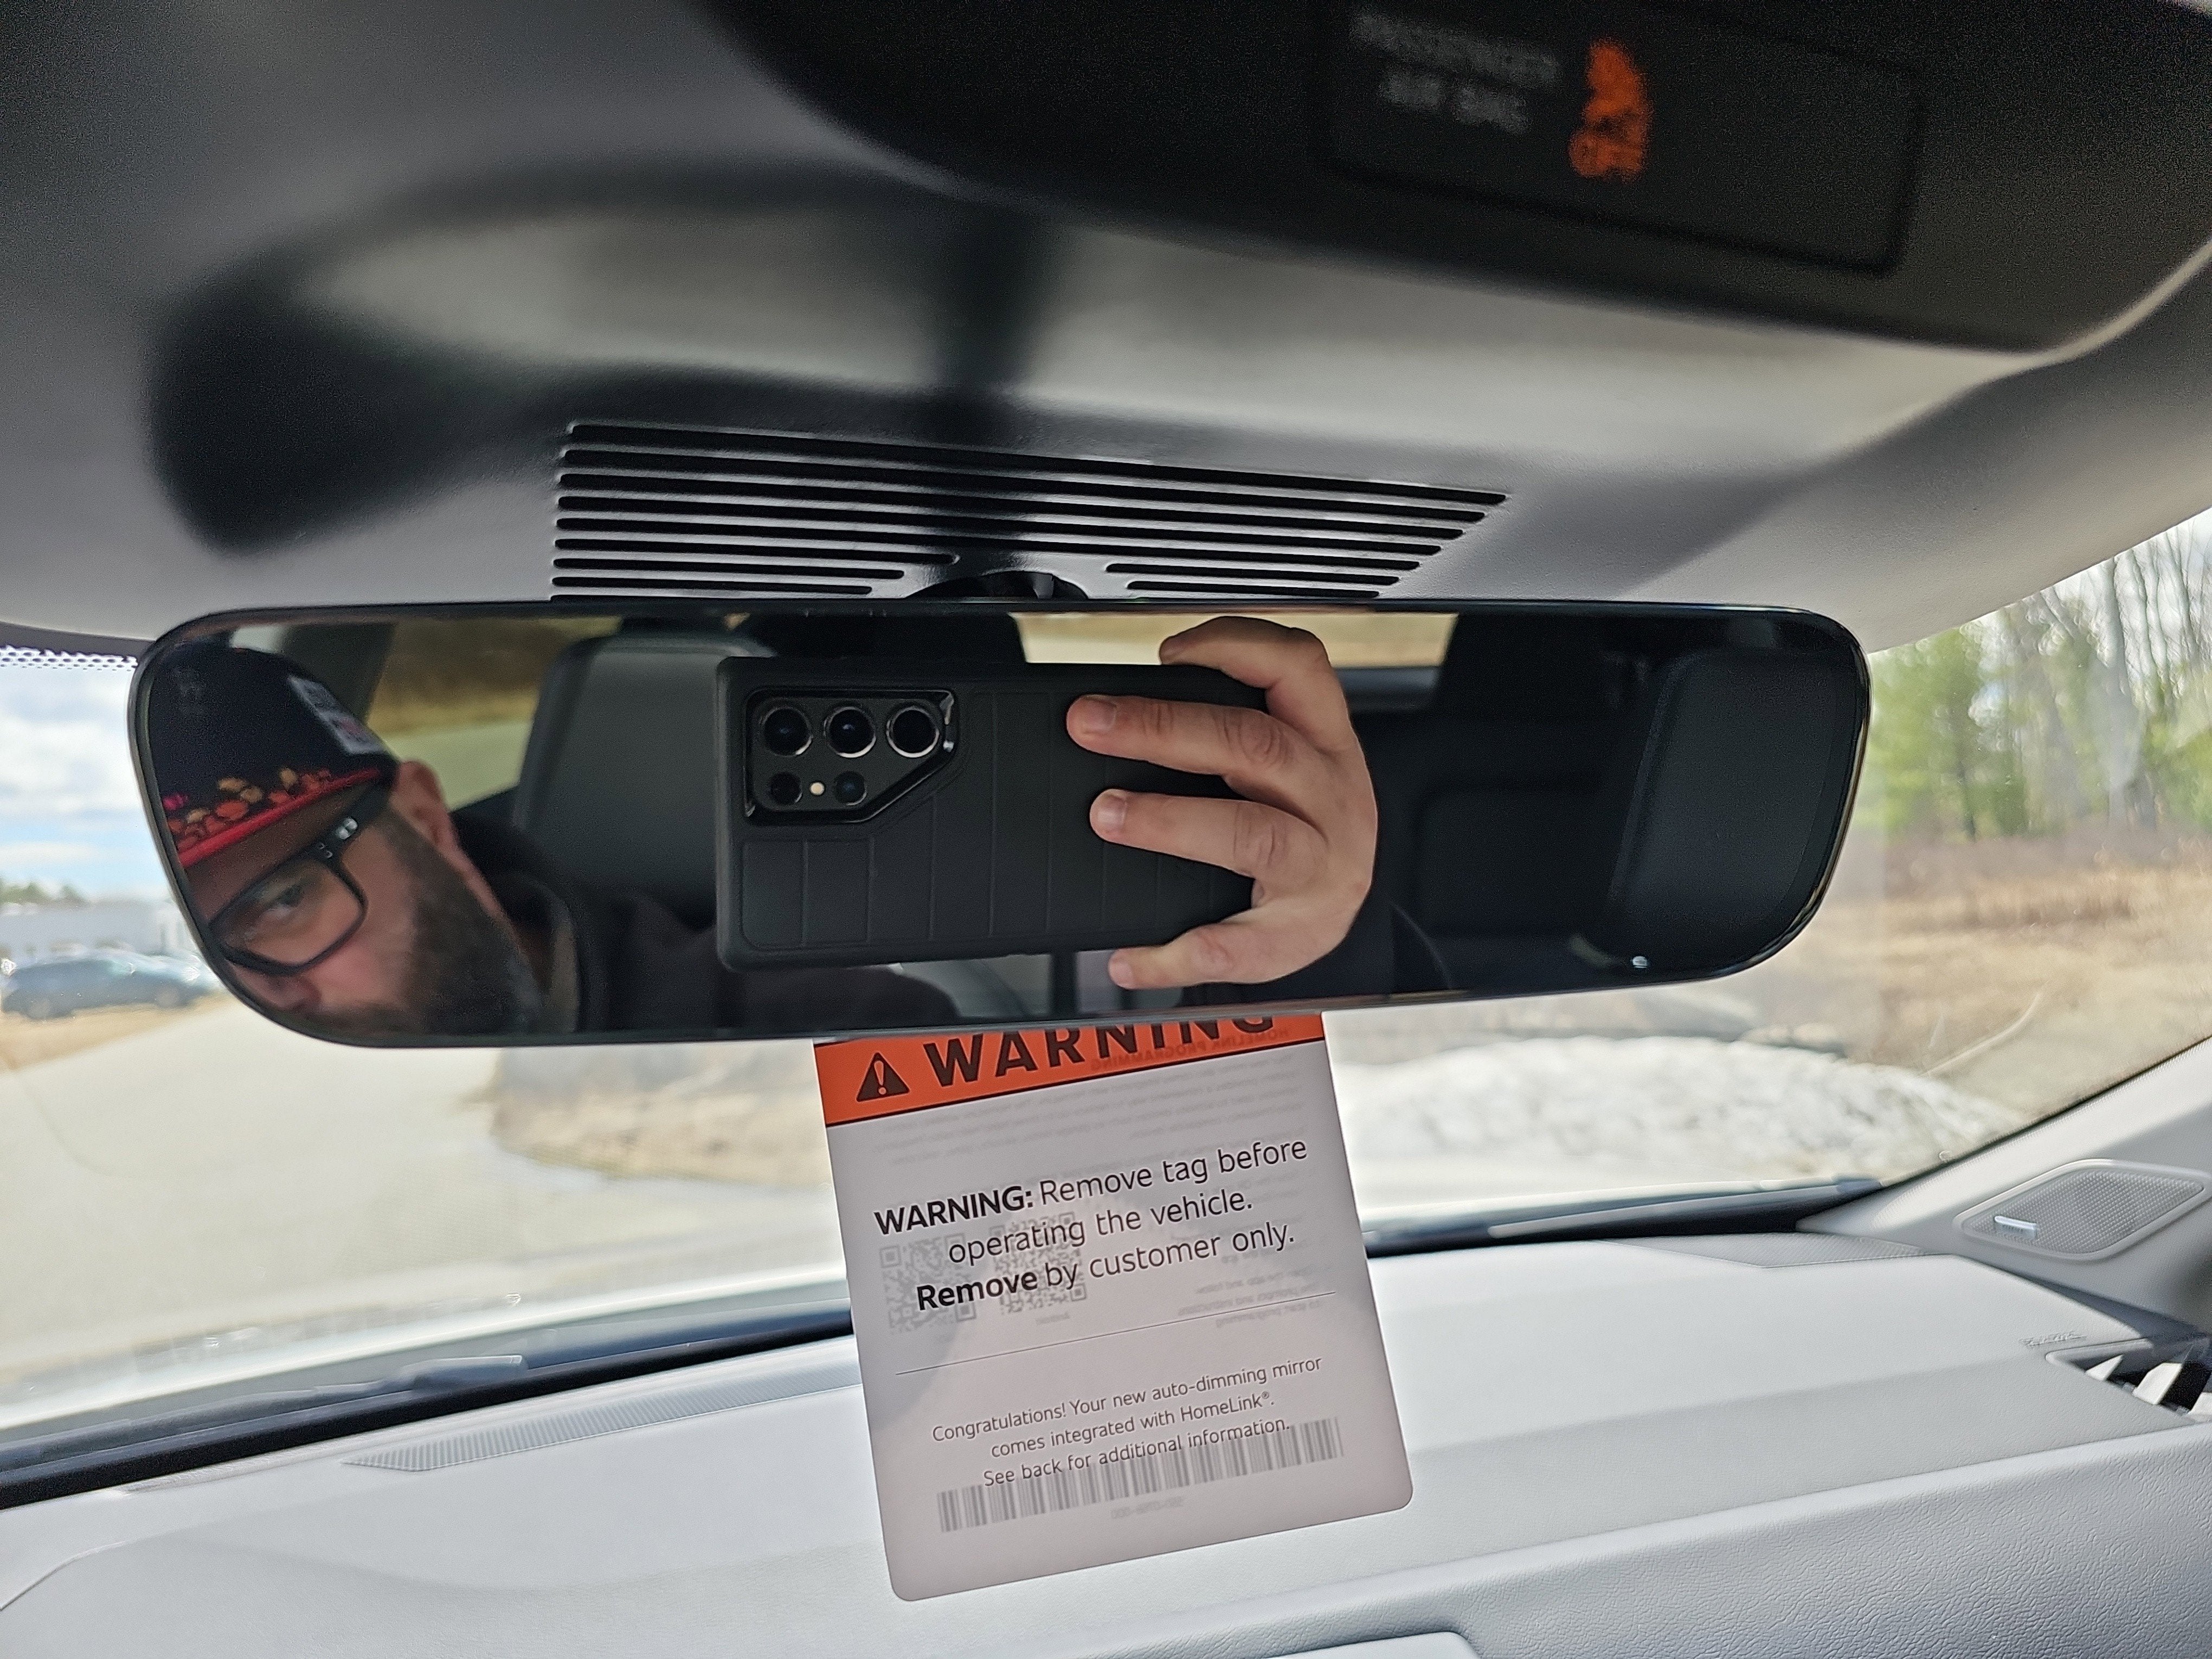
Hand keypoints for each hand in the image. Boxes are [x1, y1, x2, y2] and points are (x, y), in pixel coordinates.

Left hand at [1065, 617, 1377, 989]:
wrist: (1345, 916)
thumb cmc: (1301, 825)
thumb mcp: (1289, 765)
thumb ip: (1230, 731)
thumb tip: (1120, 711)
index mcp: (1326, 742)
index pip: (1299, 667)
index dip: (1235, 646)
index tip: (1167, 653)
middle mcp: (1333, 798)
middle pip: (1257, 746)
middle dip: (1166, 729)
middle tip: (1091, 725)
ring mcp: (1322, 867)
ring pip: (1252, 833)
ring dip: (1171, 821)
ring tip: (1106, 814)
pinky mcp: (1300, 934)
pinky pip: (1239, 945)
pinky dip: (1177, 953)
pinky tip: (1127, 957)